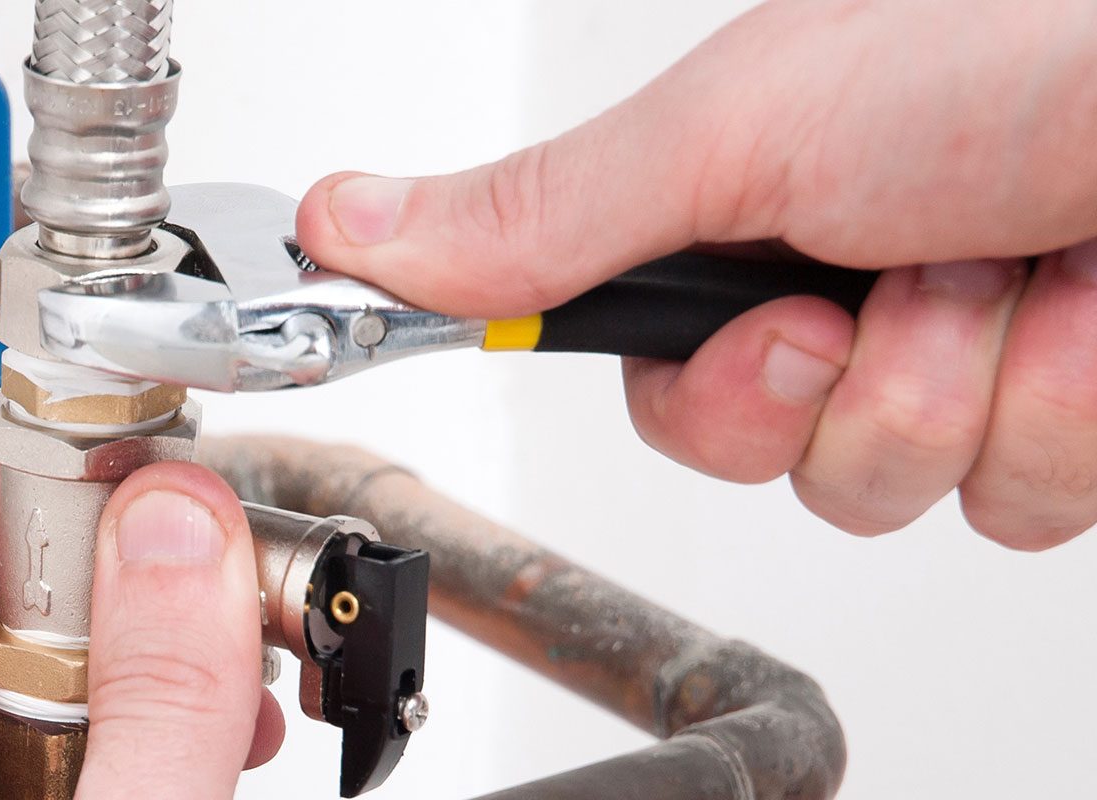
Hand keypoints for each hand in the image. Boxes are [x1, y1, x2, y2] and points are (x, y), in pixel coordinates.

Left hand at [0, 463, 284, 797]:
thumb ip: (153, 702)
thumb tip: (170, 532)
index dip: (3, 504)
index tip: (104, 454)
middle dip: (110, 590)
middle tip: (200, 554)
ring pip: (60, 711)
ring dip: (159, 666)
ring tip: (240, 657)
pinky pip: (105, 766)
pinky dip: (170, 734)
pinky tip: (231, 733)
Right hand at [296, 0, 1096, 549]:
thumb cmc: (1013, 42)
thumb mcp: (739, 128)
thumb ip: (542, 213)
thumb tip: (348, 227)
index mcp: (753, 206)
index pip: (652, 366)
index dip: (696, 383)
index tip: (747, 337)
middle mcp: (851, 283)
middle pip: (760, 451)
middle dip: (825, 390)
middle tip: (879, 288)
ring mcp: (965, 351)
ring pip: (890, 490)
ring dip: (952, 388)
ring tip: (1011, 271)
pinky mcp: (1066, 413)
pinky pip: (1017, 502)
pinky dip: (1058, 411)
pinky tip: (1086, 309)